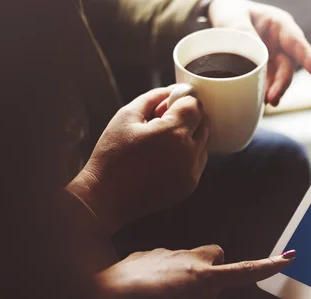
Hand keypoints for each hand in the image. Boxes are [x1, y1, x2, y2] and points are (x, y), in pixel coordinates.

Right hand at [67, 86, 208, 233]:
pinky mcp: (189, 186)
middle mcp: (189, 154)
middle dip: (188, 116)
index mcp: (174, 134)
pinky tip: (164, 156)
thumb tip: (173, 90)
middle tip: (163, 119)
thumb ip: (154, 97)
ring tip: (161, 140)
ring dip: (190, 135)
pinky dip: (188, 154)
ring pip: (204, 143)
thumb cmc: (111, 156)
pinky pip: (198, 162)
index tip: (169, 103)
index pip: (195, 105)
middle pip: (204, 123)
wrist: (106, 197)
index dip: (182, 99)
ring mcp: (191, 173)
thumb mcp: (127, 116)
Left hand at [99, 246, 295, 298]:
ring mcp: (167, 252)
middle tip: (199, 291)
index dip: (267, 266)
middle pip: (216, 253)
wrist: (103, 298)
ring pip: (188, 259)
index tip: (287, 257)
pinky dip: (162, 275)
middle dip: (215, 268)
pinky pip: (165, 261)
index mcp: (203, 278)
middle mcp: (189, 259)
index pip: (244, 272)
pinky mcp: (147, 252)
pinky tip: (145, 292)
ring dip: (185, 275)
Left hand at [208, 0, 310, 105]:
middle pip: (287, 67)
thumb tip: (253, 54)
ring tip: (265, 102)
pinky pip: (268, 84)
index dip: (309, 59)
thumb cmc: (234, 12)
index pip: (297, 43)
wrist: (227, 20)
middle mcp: (283, 45)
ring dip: (274, 91)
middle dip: (282, 84)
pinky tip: (259, 101)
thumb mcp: (235, 16)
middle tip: (272, 98)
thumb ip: (243, 31)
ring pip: (280, 79)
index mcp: (281, 26)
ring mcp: (275, 60)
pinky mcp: (266, 71)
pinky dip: (264, 93)